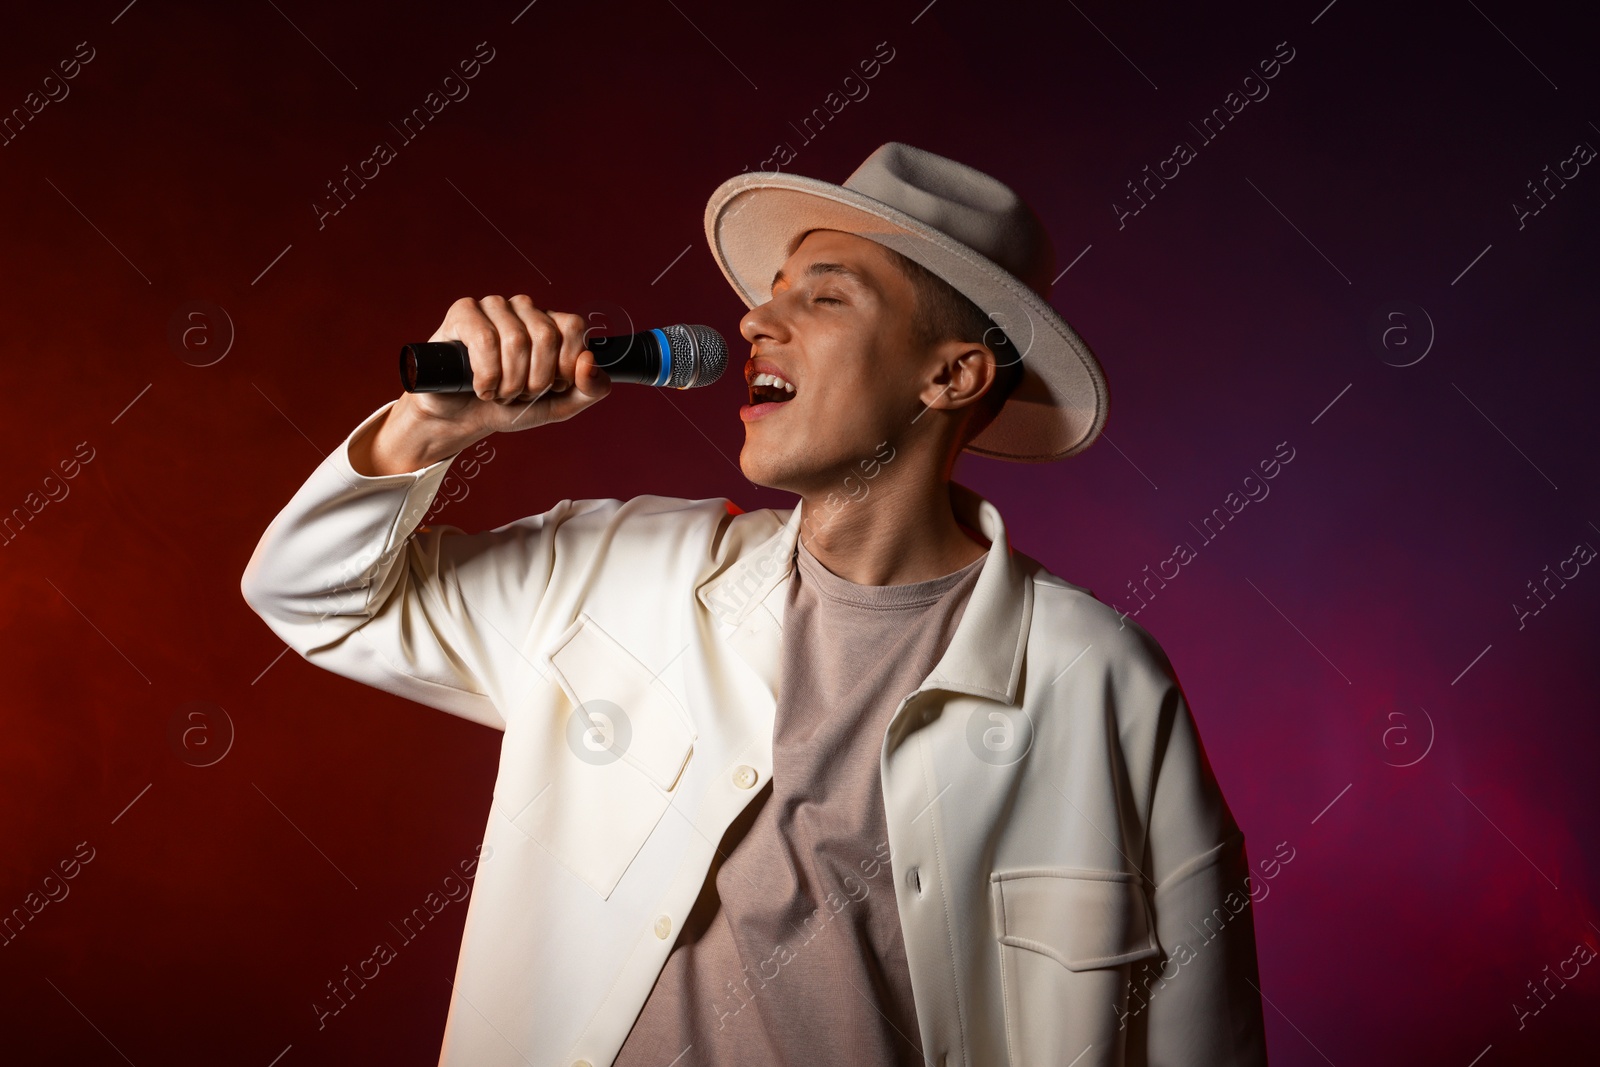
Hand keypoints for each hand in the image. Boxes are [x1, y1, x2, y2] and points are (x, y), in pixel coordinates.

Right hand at [406, 294, 610, 436]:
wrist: (463, 419)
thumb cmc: (509, 406)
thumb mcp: (559, 406)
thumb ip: (590, 389)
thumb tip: (589, 362)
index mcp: (551, 323)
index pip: (574, 327)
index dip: (565, 364)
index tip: (552, 386)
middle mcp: (524, 309)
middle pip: (545, 336)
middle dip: (535, 380)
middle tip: (520, 394)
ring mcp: (493, 306)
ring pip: (515, 340)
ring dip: (508, 382)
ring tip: (499, 392)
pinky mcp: (463, 312)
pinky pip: (484, 339)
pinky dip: (486, 375)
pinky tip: (480, 387)